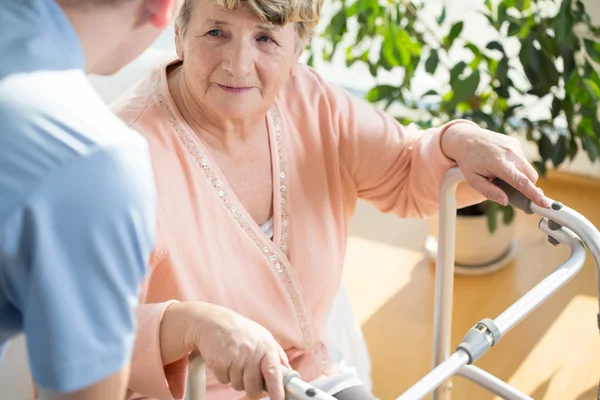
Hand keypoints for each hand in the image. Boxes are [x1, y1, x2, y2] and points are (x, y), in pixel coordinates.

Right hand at [160, 302, 289, 399]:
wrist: (213, 321)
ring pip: (238, 386)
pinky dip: (224, 375)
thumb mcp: (263, 338)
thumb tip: (289, 374)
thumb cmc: (241, 331)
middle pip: (254, 387)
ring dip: (236, 379)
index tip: (278, 399)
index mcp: (266, 346)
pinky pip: (224, 381)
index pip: (273, 372)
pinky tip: (225, 360)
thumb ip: (276, 357)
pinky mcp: (219, 362)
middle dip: (252, 388)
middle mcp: (251, 352)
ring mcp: (234, 357)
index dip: (277, 389)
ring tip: (235, 361)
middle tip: (248, 376)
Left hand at [441, 122, 551, 207]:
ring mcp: (514, 146)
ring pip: (528, 169)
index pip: (521, 182)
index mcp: (499, 163)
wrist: (465, 138)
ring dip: (521, 177)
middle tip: (515, 193)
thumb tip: (506, 201)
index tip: (544, 203)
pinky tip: (503, 165)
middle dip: (527, 188)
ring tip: (502, 176)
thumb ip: (489, 192)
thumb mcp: (473, 180)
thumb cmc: (468, 161)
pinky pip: (523, 160)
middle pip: (530, 177)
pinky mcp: (515, 143)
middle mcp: (510, 153)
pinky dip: (517, 167)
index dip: (534, 194)